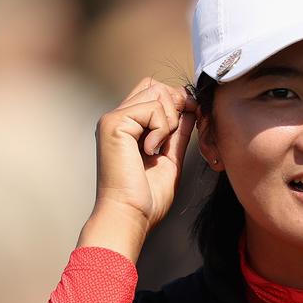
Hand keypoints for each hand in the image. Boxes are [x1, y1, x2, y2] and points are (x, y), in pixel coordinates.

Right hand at [80, 78, 196, 257]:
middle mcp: (117, 119)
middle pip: (154, 86)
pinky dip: (161, 129)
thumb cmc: (146, 198)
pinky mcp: (114, 123)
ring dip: (169, 119)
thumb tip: (190, 109)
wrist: (130, 215)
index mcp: (127, 127)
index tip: (189, 118)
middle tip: (173, 135)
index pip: (153, 92)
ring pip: (156, 93)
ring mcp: (113, 119)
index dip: (175, 100)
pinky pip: (152, 108)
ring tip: (158, 148)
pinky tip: (150, 151)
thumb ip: (177, 134)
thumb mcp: (170, 159)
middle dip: (175, 104)